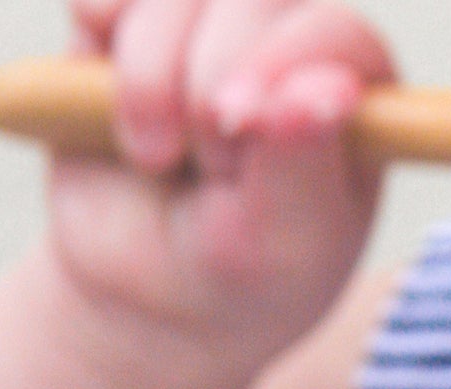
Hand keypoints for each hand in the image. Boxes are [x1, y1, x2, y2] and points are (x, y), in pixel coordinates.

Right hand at [49, 0, 394, 388]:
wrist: (143, 298)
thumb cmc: (239, 279)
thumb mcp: (283, 245)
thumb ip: (304, 164)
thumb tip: (326, 87)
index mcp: (351, 93)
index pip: (336, 34)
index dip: (281, 65)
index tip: (241, 127)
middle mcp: (286, 40)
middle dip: (208, 88)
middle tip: (210, 166)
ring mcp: (206, 22)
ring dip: (148, 76)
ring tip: (154, 155)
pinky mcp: (127, 21)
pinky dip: (99, 33)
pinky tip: (104, 98)